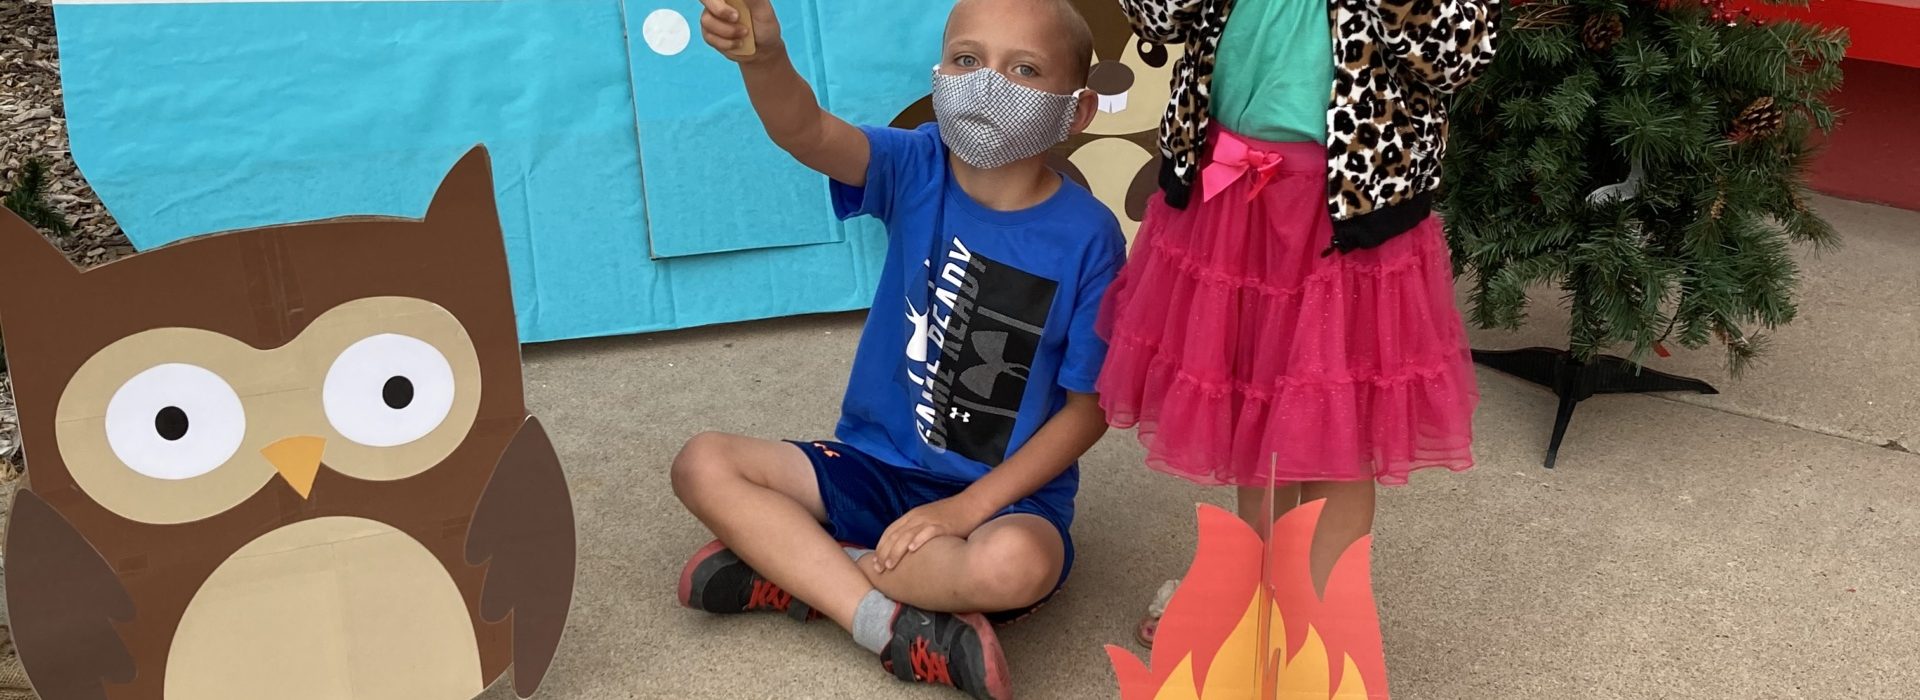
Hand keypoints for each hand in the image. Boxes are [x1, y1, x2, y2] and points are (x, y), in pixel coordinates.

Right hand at [699, 0, 782, 63]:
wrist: (763, 50)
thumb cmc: (765, 27)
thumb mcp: (763, 10)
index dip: (718, 1)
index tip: (735, 14)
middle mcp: (719, 2)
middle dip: (720, 10)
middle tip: (736, 18)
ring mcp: (712, 17)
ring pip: (706, 20)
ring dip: (728, 31)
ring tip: (745, 33)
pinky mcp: (709, 33)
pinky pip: (709, 36)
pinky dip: (726, 43)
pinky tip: (738, 43)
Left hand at [872, 495, 994, 572]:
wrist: (971, 504)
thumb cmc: (950, 515)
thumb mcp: (927, 519)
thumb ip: (915, 530)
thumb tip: (904, 549)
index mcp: (911, 516)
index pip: (890, 532)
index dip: (880, 547)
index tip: (875, 562)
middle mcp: (917, 517)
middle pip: (895, 536)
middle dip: (884, 553)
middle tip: (878, 569)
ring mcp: (929, 521)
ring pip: (907, 536)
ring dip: (896, 551)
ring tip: (889, 565)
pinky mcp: (942, 525)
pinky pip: (927, 533)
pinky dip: (918, 540)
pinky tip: (912, 550)